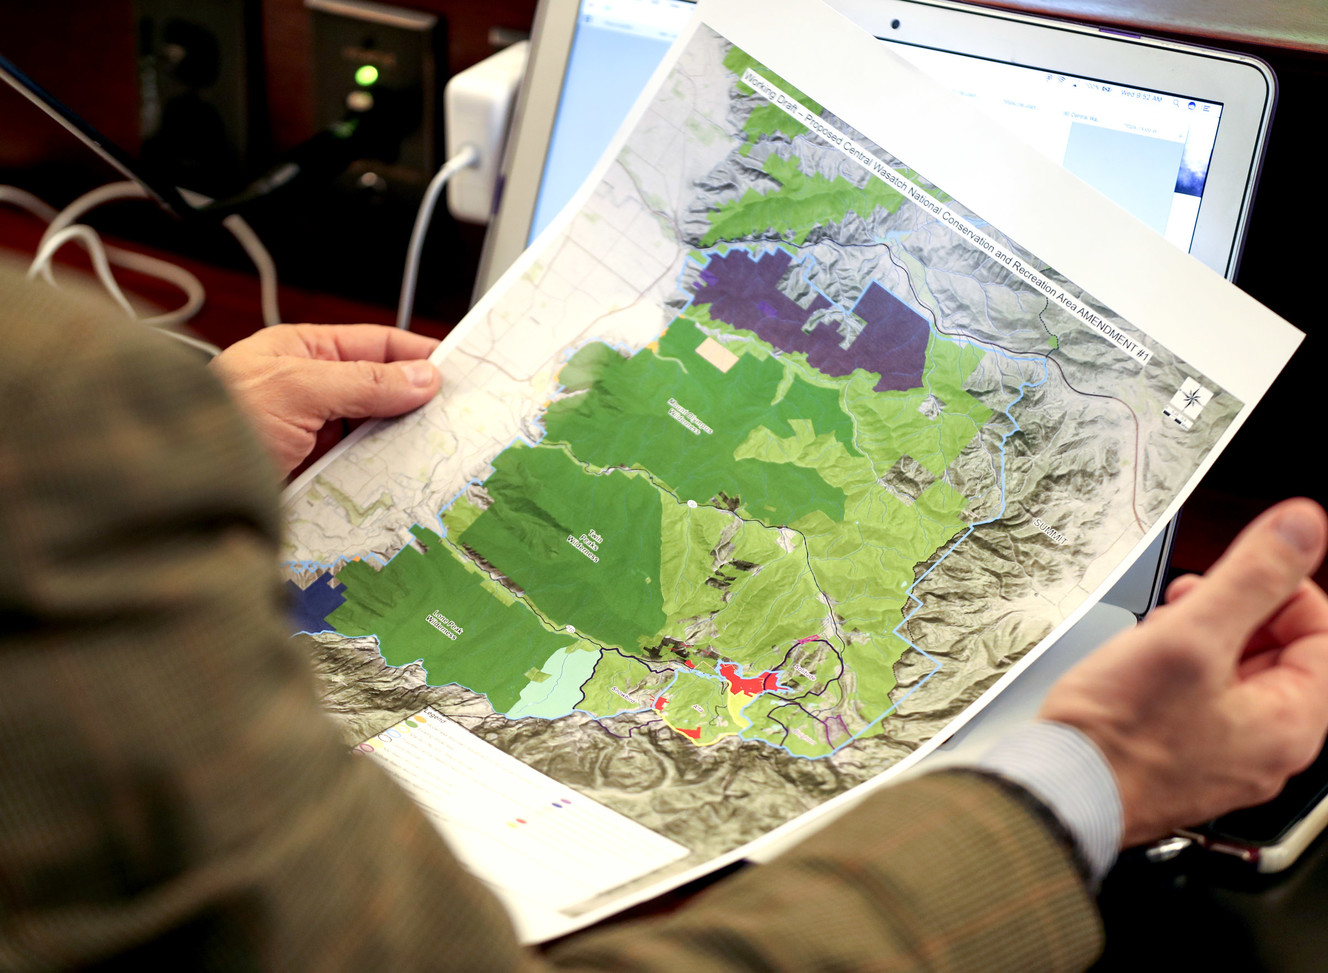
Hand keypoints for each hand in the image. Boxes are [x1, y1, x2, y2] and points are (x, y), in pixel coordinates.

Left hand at [210, 324, 440, 474]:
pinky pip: (361, 473)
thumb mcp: (297, 388)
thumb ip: (363, 381)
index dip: (418, 355)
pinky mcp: (313, 477)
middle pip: (381, 392)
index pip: (375, 345)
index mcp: (301, 353)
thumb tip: (422, 377)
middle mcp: (309, 392)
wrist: (176, 489)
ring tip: (440, 451)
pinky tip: (407, 482)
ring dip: (403, 444)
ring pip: (375, 435)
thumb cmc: (221, 423)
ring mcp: (312, 437)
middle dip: (417, 404)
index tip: (460, 370)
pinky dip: (385, 477)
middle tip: (460, 417)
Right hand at [1040, 498, 1327, 846]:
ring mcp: (1227, 757)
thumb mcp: (1189, 637)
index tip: (1235, 572)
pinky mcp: (1185, 759)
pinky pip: (1202, 701)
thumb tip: (1302, 526)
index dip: (1281, 589)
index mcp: (1292, 722)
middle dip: (1234, 614)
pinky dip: (1178, 673)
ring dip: (1201, 640)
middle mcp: (1269, 748)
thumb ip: (1251, 578)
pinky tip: (1141, 668)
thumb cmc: (1118, 735)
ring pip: (1235, 675)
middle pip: (1279, 653)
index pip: (1321, 632)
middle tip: (1188, 602)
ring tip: (1157, 635)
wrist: (1059, 791)